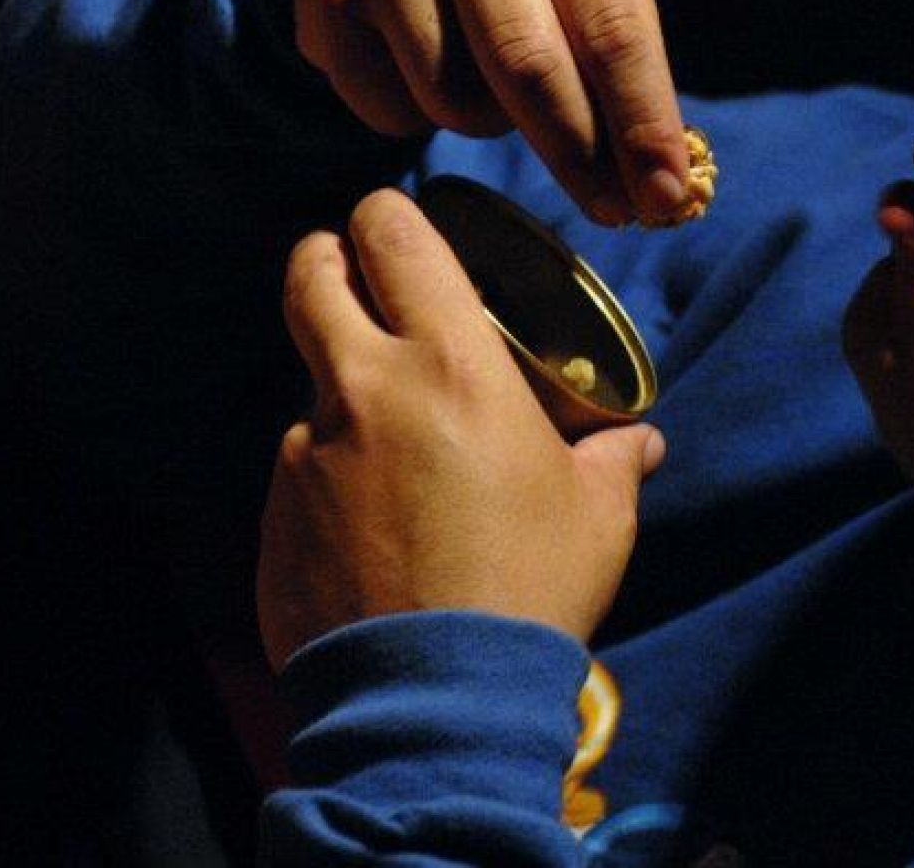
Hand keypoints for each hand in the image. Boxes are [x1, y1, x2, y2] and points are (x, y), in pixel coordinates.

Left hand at [258, 188, 665, 672]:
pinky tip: (377, 519)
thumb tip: (639, 442)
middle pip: (311, 274)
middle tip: (360, 278)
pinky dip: (332, 469)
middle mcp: (365, 388)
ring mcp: (308, 451)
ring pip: (312, 379)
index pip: (392, 235)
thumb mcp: (599, 513)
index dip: (390, 215)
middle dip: (329, 260)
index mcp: (449, 362)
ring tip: (397, 442)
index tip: (400, 225)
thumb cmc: (529, 586)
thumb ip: (617, 458)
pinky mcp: (273, 514)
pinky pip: (301, 464)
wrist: (433, 698)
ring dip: (344, 386)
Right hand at [297, 0, 686, 225]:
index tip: (664, 197)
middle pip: (530, 70)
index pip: (614, 30)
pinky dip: (423, 118)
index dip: (643, 125)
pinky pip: (392, 112)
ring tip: (499, 91)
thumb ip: (622, 62)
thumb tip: (655, 186)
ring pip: (456, 101)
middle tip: (612, 210)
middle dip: (579, 158)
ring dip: (493, 126)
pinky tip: (430, 72)